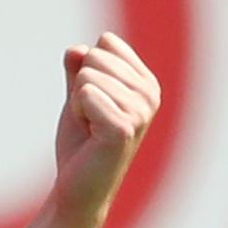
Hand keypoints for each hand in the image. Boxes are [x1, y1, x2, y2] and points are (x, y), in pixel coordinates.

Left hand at [51, 32, 160, 227]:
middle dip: (80, 85)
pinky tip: (90, 135)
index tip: (93, 99)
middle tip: (90, 116)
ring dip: (78, 102)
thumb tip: (77, 49)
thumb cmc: (82, 140)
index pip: (106, 42)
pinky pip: (85, 94)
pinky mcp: (123, 128)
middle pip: (94, 55)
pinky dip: (77, 112)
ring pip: (86, 76)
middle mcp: (150, 95)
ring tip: (91, 127)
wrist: (78, 185)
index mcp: (146, 82)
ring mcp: (140, 112)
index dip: (86, 68)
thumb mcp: (78, 94)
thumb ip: (77, 68)